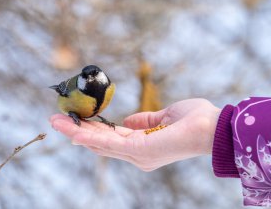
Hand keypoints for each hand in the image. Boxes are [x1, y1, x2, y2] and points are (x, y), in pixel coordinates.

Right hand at [50, 99, 220, 170]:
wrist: (215, 126)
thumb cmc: (196, 120)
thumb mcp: (165, 116)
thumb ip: (146, 120)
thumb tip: (128, 120)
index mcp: (143, 146)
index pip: (111, 138)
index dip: (91, 130)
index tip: (75, 120)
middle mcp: (138, 154)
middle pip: (100, 142)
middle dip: (76, 132)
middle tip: (55, 120)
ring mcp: (139, 154)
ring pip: (101, 143)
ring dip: (77, 133)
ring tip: (56, 122)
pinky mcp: (142, 150)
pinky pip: (112, 143)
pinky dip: (92, 138)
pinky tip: (75, 132)